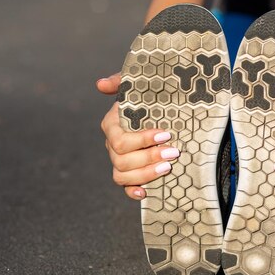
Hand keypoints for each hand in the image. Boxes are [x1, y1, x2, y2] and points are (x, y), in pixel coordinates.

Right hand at [97, 73, 178, 199]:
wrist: (164, 107)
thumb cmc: (149, 94)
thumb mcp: (137, 85)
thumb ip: (120, 81)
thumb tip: (100, 84)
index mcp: (112, 124)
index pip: (120, 139)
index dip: (142, 140)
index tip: (166, 133)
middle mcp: (113, 144)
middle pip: (122, 159)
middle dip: (149, 157)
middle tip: (174, 152)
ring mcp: (120, 160)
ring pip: (122, 175)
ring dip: (145, 174)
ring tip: (168, 168)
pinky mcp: (130, 173)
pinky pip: (125, 187)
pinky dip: (133, 192)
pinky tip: (146, 193)